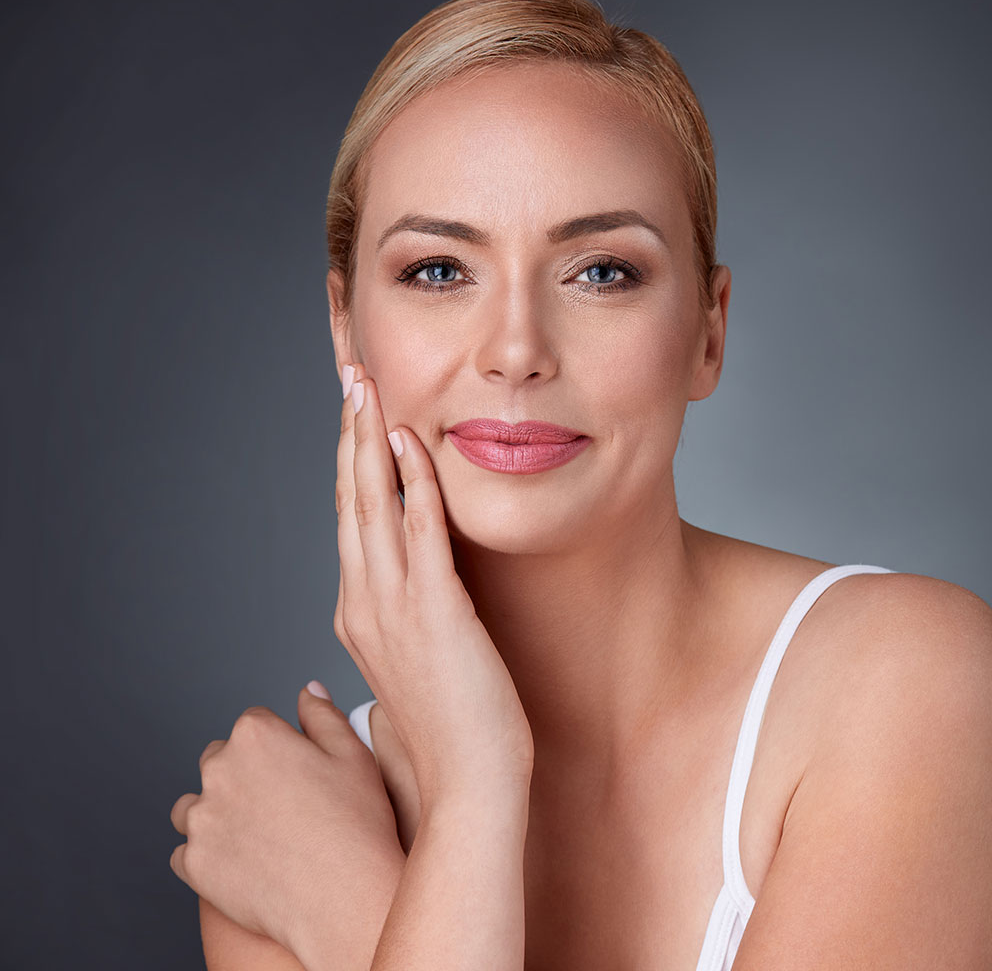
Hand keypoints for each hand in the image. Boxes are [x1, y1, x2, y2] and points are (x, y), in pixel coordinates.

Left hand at [169, 684, 404, 961]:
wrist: (342, 896)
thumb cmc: (354, 824)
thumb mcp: (353, 753)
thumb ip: (323, 715)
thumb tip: (308, 691)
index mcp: (256, 735)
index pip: (255, 722)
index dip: (280, 743)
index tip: (297, 768)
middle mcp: (219, 769)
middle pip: (220, 758)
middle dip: (244, 772)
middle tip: (282, 802)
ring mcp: (202, 819)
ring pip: (195, 805)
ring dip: (217, 811)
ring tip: (256, 832)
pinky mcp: (194, 863)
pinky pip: (186, 851)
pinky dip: (207, 854)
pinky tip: (240, 860)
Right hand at [335, 361, 533, 806]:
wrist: (470, 784)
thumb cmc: (455, 726)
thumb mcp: (418, 660)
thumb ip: (407, 617)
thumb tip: (414, 591)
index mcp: (359, 611)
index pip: (350, 521)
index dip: (349, 464)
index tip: (355, 420)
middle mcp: (363, 601)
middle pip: (349, 500)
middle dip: (348, 434)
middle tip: (351, 380)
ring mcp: (392, 605)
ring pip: (371, 504)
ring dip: (368, 439)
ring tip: (366, 388)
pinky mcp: (433, 609)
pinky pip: (419, 529)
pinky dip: (410, 480)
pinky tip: (408, 440)